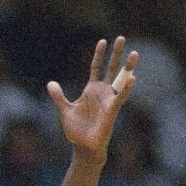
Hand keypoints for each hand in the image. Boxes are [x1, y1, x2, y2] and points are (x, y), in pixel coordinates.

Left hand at [47, 37, 137, 161]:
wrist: (83, 147)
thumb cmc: (76, 131)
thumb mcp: (64, 110)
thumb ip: (59, 96)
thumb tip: (50, 83)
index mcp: (91, 90)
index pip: (97, 67)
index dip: (99, 54)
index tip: (102, 41)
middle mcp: (102, 92)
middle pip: (111, 68)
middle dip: (116, 53)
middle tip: (121, 37)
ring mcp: (108, 100)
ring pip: (121, 80)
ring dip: (128, 67)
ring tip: (135, 53)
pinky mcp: (112, 110)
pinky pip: (120, 97)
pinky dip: (126, 88)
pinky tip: (132, 78)